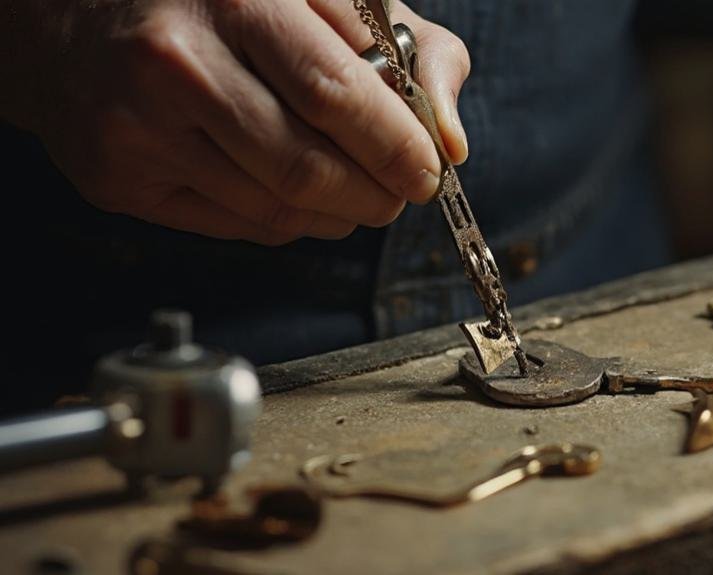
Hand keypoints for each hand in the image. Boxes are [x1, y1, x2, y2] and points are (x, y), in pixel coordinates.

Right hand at [1, 0, 469, 244]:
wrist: (65, 12)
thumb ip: (404, 47)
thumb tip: (452, 140)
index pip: (336, 94)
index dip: (397, 147)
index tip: (428, 170)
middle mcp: (176, 63)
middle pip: (308, 167)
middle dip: (377, 194)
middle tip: (399, 192)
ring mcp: (138, 128)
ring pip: (276, 208)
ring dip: (339, 214)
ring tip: (357, 194)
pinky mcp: (119, 178)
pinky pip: (237, 226)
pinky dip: (290, 221)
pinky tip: (301, 197)